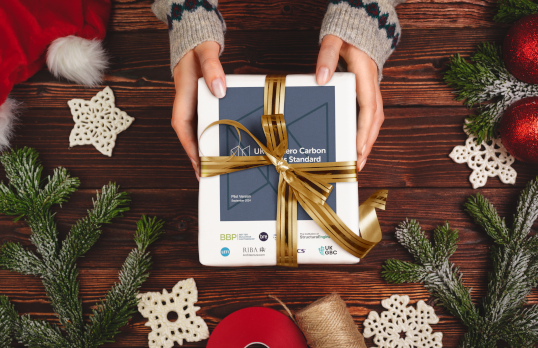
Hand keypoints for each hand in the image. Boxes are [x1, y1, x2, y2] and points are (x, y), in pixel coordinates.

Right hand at [172, 41, 225, 180]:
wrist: (195, 39)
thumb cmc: (198, 47)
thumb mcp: (206, 53)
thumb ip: (212, 68)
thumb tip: (219, 89)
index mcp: (183, 96)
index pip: (182, 127)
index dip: (189, 147)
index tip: (198, 163)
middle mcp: (186, 105)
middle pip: (190, 135)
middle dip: (197, 156)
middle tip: (208, 176)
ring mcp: (193, 106)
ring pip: (197, 132)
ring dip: (203, 150)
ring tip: (214, 169)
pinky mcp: (201, 105)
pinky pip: (205, 124)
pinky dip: (210, 137)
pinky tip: (219, 148)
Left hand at [316, 35, 383, 171]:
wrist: (360, 28)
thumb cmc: (347, 36)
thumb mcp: (334, 41)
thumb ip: (327, 56)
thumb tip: (322, 78)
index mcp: (366, 77)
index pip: (368, 109)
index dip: (364, 131)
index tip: (358, 148)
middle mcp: (372, 87)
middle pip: (374, 121)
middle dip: (367, 144)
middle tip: (358, 165)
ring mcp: (372, 92)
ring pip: (374, 121)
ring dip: (367, 142)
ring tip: (358, 162)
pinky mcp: (367, 94)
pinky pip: (368, 117)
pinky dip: (365, 133)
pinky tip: (357, 146)